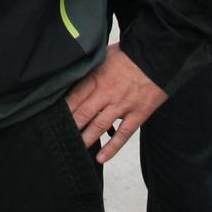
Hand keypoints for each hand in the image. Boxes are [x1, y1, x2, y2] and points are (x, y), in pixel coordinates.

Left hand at [64, 43, 168, 162]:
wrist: (158, 54)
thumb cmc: (130, 53)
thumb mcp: (104, 55)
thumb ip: (91, 68)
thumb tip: (76, 76)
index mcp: (97, 77)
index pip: (74, 98)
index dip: (63, 111)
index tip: (53, 120)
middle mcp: (107, 93)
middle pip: (83, 114)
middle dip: (70, 127)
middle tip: (60, 138)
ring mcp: (123, 105)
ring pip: (99, 126)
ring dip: (86, 139)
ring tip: (75, 149)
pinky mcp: (138, 114)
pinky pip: (123, 134)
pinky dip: (112, 148)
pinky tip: (101, 158)